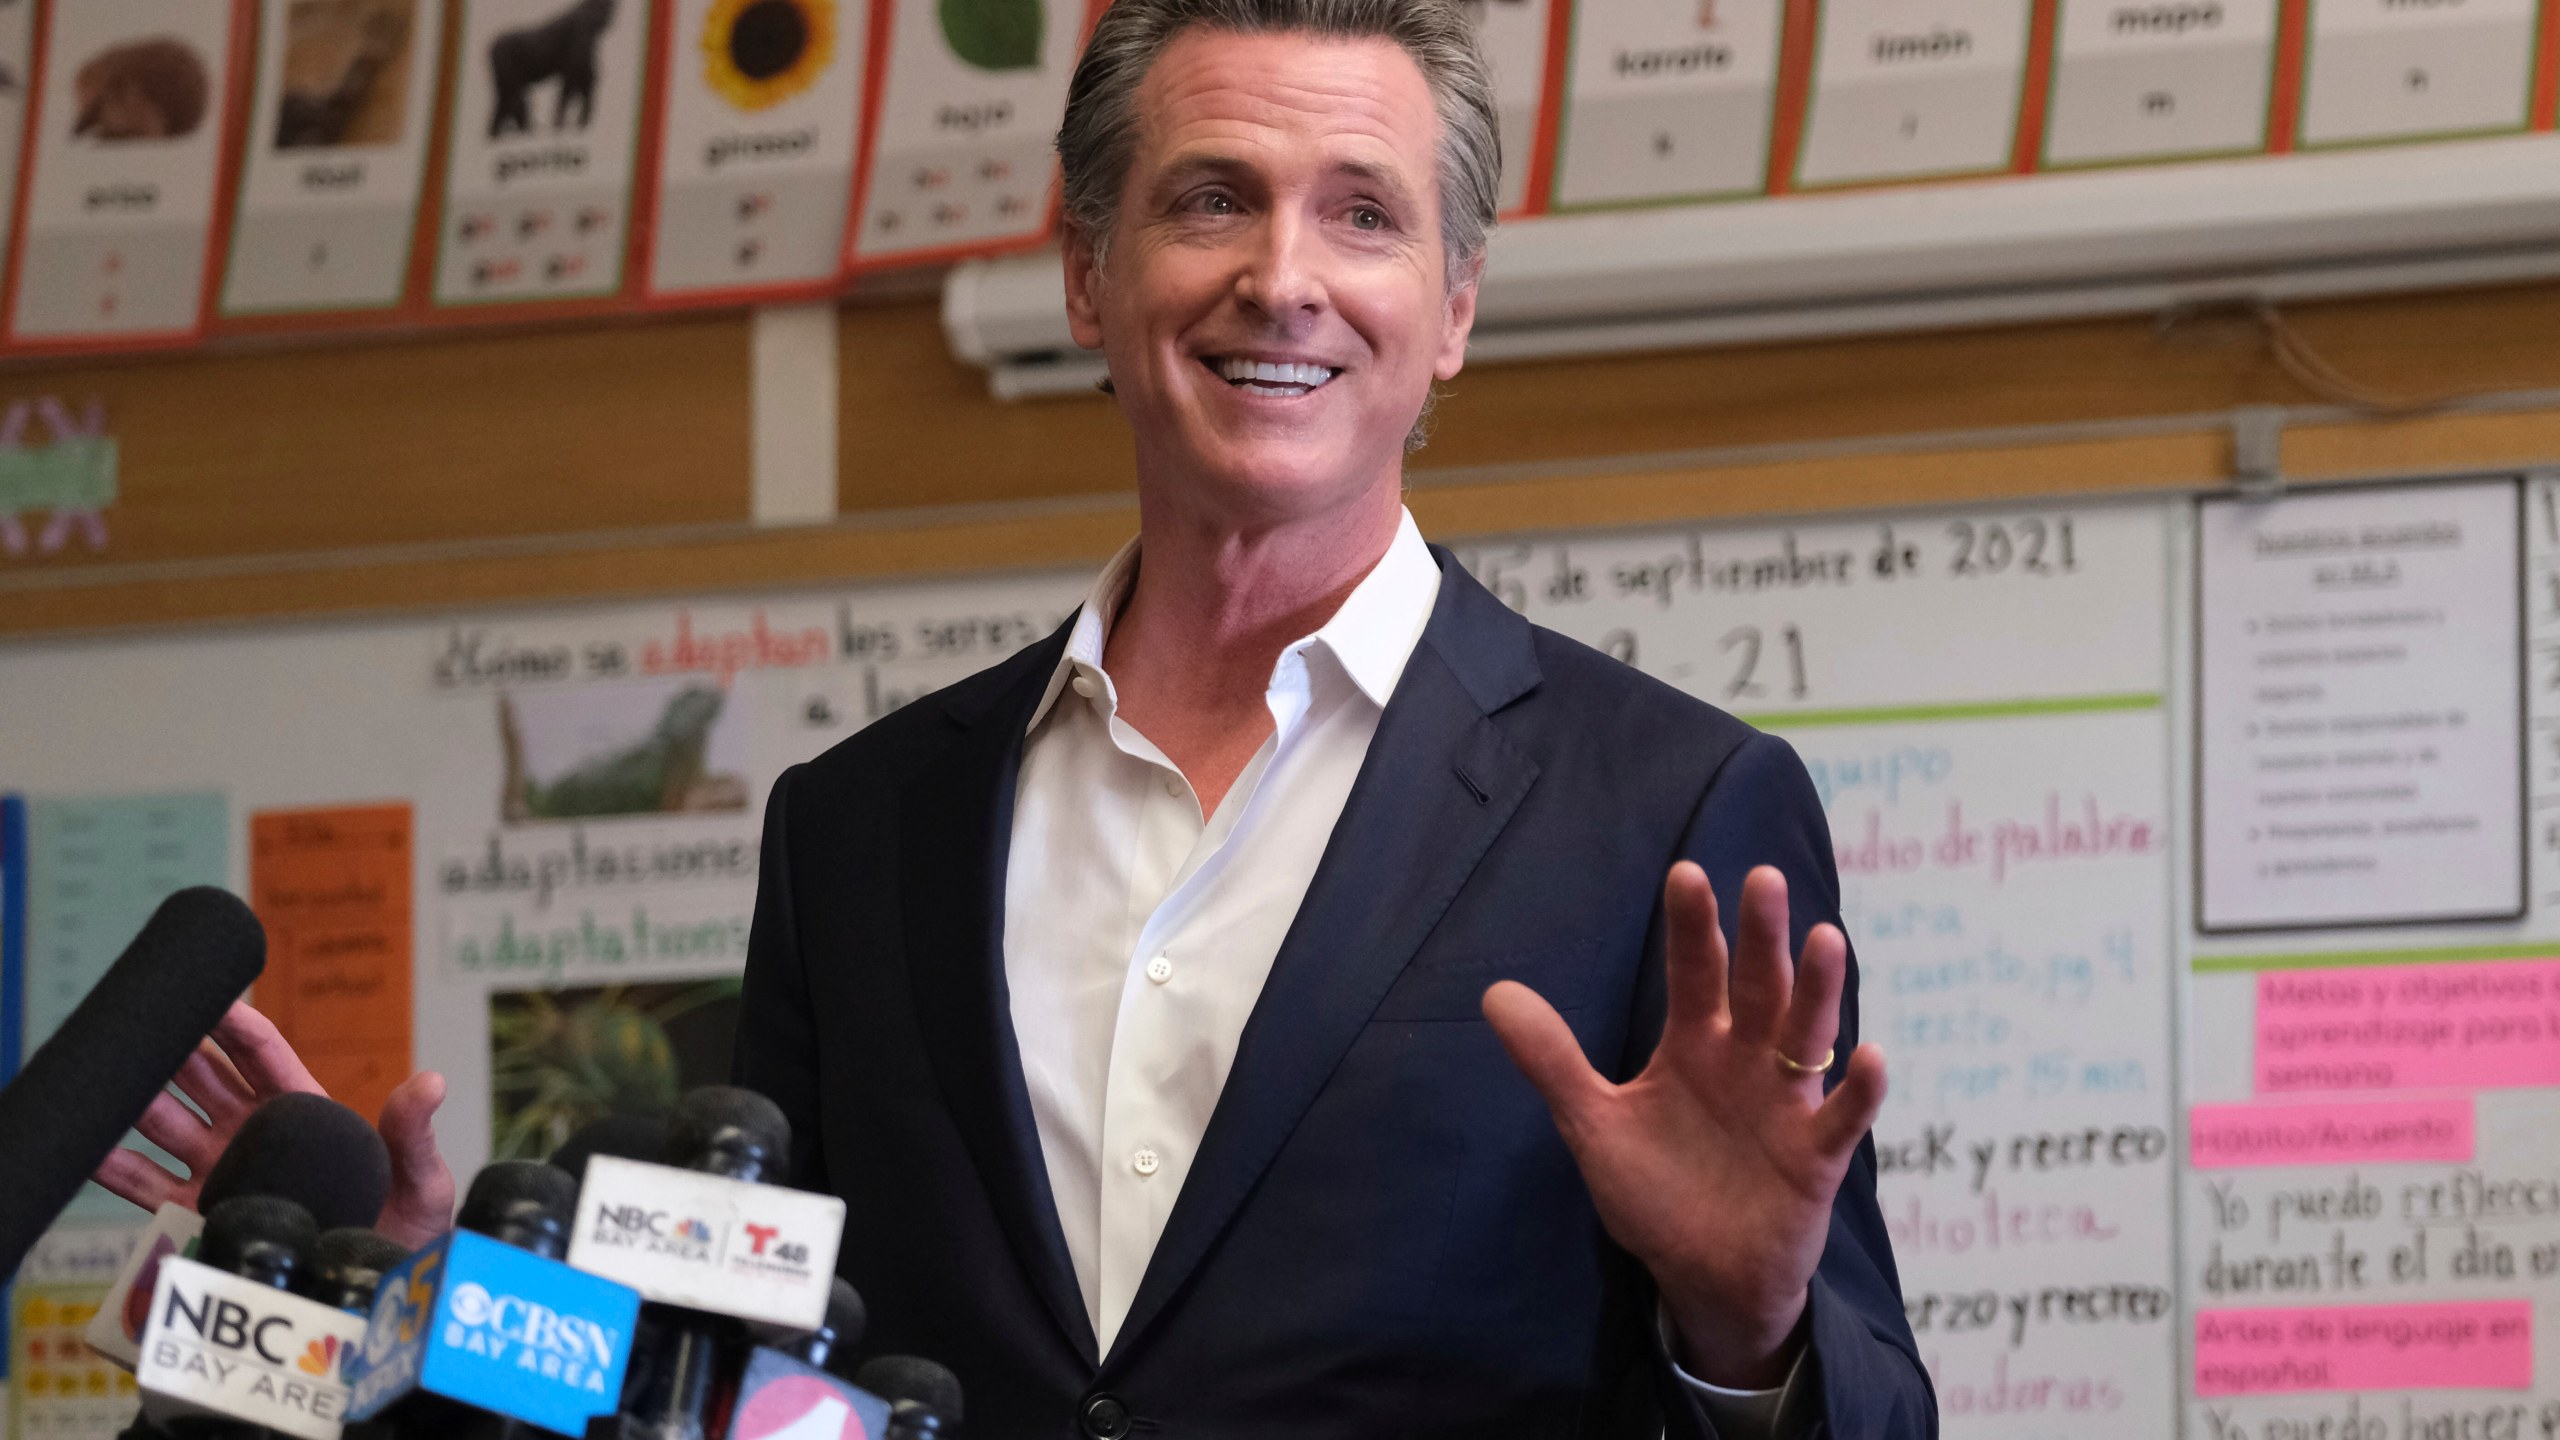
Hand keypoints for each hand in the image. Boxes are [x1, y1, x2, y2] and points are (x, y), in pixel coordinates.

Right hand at [92, 1001, 457, 1248]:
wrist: (381, 1299)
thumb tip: (429, 1083)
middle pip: (203, 1079)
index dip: (233, 1024)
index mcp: (304, 1110)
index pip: (261, 1055)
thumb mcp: (419, 1179)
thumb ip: (411, 1133)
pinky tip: (91, 1149)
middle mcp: (254, 1133)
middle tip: (144, 1023)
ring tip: (108, 1077)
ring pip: (168, 1123)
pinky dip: (116, 1166)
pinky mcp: (198, 1213)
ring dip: (138, 1098)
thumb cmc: (405, 1232)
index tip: (207, 995)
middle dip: (174, 1049)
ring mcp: (221, 1170)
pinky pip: (147, 1186)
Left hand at [1483, 862, 1885, 1387]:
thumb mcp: (1594, 1125)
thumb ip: (1554, 1061)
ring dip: (1819, 991)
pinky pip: (1842, 1118)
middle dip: (1760, 936)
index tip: (1686, 873)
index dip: (1692, 927)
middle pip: (1757, 987)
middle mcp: (1745, 1061)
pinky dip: (1860, 1089)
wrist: (1702, 1277)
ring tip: (1825, 939)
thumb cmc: (1656, 1191)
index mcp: (1693, 1046)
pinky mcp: (1816, 1157)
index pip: (1694, 973)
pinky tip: (1871, 1056)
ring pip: (1806, 1036)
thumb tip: (1493, 994)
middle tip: (1763, 878)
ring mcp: (1786, 1105)